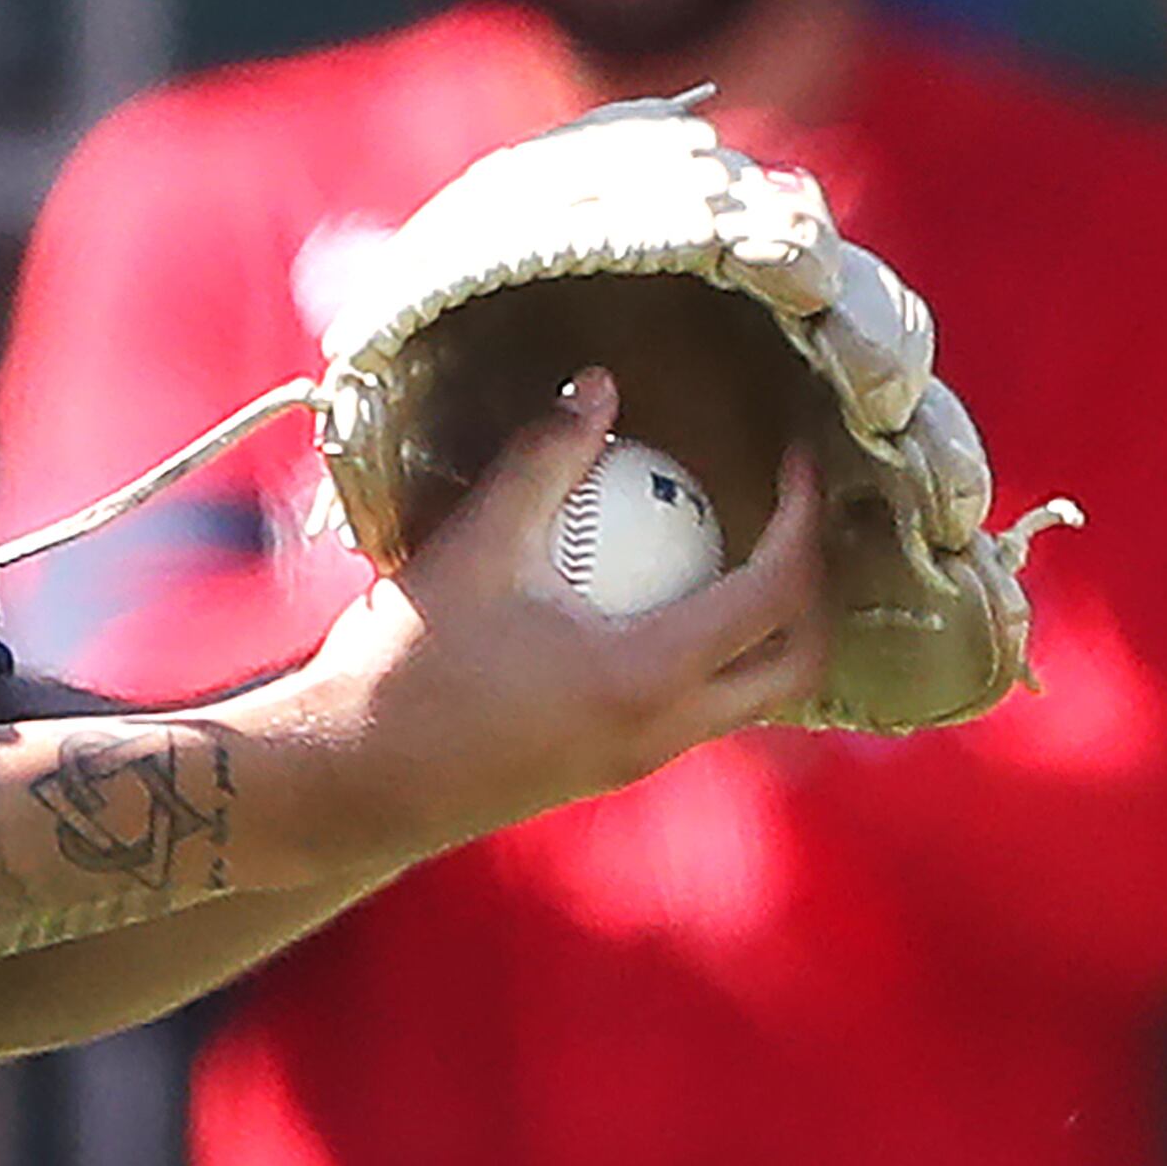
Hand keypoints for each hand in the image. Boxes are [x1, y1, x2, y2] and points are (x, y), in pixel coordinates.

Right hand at [291, 369, 829, 867]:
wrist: (351, 781)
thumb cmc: (407, 663)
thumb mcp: (475, 545)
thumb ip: (543, 459)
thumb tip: (601, 384)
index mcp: (648, 677)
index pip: (777, 594)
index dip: (805, 517)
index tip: (796, 459)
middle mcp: (665, 731)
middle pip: (797, 664)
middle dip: (816, 586)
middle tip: (790, 512)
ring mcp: (640, 760)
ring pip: (753, 696)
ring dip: (767, 626)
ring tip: (735, 546)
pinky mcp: (608, 769)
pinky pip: (699, 708)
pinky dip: (711, 651)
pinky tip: (655, 596)